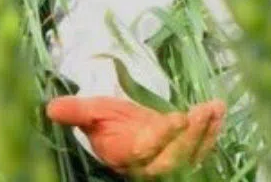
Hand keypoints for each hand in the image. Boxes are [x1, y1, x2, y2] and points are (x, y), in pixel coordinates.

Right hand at [46, 95, 226, 176]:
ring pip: (192, 154)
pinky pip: (202, 148)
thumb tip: (50, 108)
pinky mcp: (184, 153)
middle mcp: (150, 163)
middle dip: (193, 136)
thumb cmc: (107, 121)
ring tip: (216, 106)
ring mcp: (169, 160)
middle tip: (206, 110)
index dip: (164, 137)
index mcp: (126, 154)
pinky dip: (213, 131)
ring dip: (207, 132)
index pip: (148, 150)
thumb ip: (76, 112)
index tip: (180, 117)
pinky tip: (220, 111)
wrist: (122, 131)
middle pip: (175, 158)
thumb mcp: (91, 113)